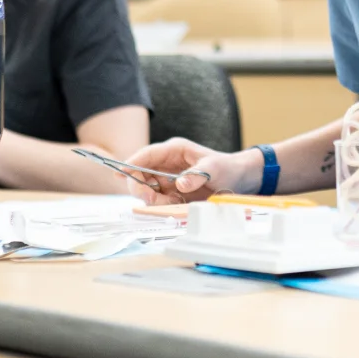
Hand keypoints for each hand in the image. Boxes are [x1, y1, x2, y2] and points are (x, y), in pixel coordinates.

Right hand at [120, 138, 251, 202]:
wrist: (238, 179)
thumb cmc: (226, 167)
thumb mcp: (214, 168)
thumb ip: (197, 175)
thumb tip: (180, 183)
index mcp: (174, 150)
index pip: (147, 155)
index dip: (131, 163)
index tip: (120, 172)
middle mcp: (166, 164)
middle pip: (140, 174)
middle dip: (140, 187)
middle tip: (151, 199)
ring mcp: (167, 179)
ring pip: (147, 190)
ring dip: (153, 200)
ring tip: (174, 203)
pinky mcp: (171, 193)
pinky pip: (158, 201)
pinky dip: (163, 206)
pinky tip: (177, 205)